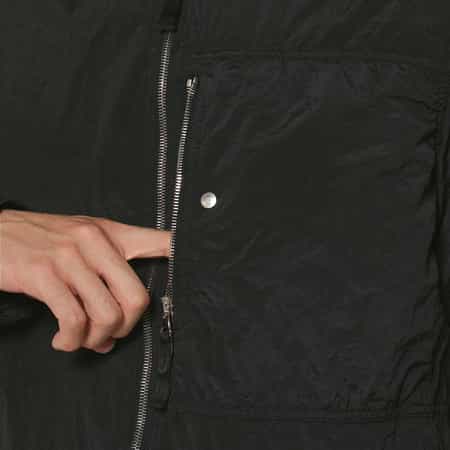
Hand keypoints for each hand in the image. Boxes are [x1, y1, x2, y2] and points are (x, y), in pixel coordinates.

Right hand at [0, 209, 170, 353]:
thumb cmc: (44, 240)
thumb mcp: (83, 239)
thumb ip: (107, 276)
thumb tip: (118, 328)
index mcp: (111, 233)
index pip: (159, 240)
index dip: (184, 253)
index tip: (202, 265)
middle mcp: (96, 242)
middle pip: (137, 297)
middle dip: (127, 327)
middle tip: (111, 334)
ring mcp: (70, 258)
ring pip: (107, 314)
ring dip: (96, 339)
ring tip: (83, 339)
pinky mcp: (44, 275)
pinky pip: (74, 320)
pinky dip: (72, 340)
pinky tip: (63, 340)